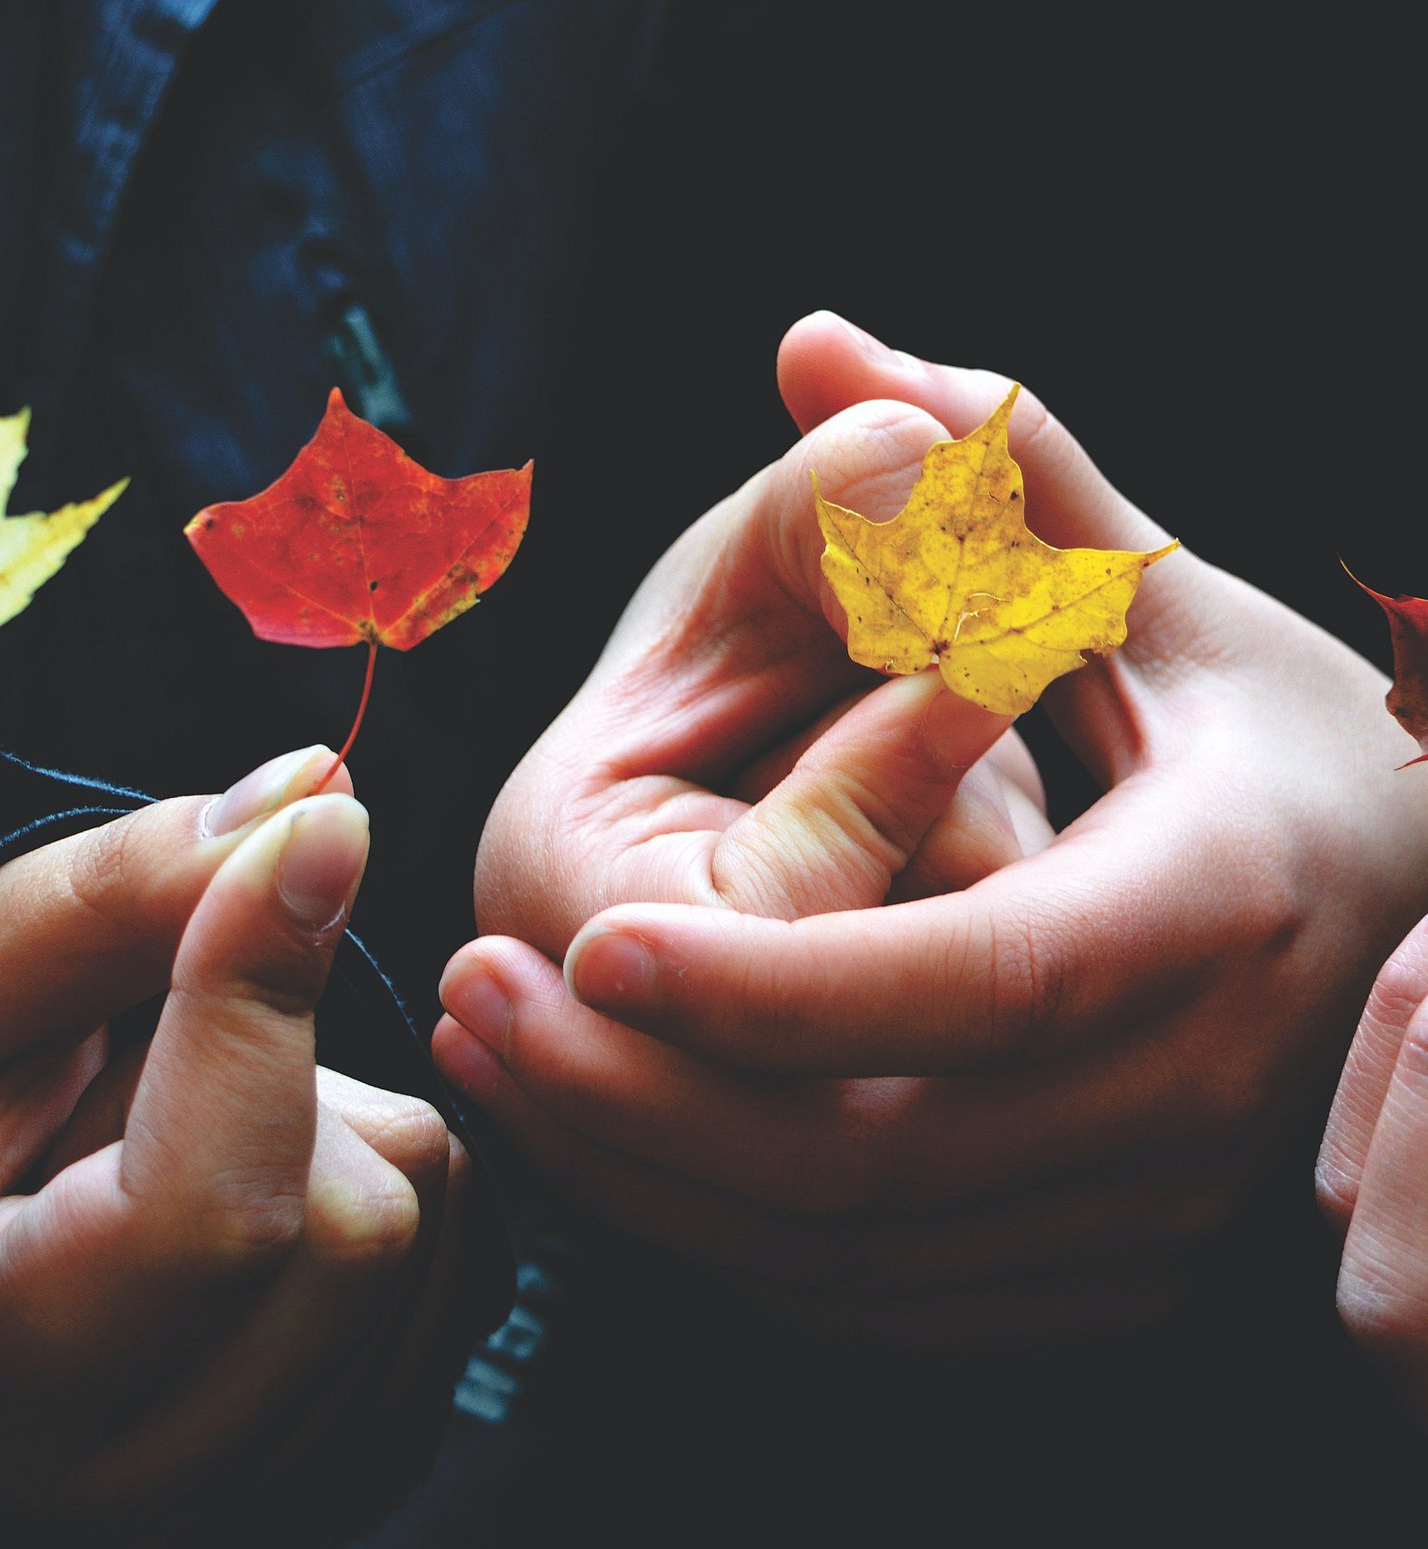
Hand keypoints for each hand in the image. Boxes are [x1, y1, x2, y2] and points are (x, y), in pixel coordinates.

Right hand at [0, 751, 468, 1531]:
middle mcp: (127, 1480)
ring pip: (424, 1239)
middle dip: (284, 1090)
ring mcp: (244, 1498)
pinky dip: (384, 1194)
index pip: (217, 1216)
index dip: (264, 1003)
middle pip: (351, 1226)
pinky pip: (456, 1276)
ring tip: (166, 1163)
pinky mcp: (340, 1470)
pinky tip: (251, 1211)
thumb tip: (315, 799)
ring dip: (336, 1140)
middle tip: (135, 1094)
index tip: (306, 835)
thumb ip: (120, 901)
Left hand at [439, 312, 1427, 1344]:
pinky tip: (628, 1135)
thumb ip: (999, 475)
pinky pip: (892, 1299)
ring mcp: (1157, 1210)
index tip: (585, 933)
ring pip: (859, 1257)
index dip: (775, 982)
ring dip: (656, 1175)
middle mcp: (1196, 1096)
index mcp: (1212, 905)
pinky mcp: (1114, 1266)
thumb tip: (820, 341)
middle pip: (876, 1161)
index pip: (976, 983)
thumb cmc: (1289, 735)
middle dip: (647, 1095)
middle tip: (478, 995)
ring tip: (506, 1057)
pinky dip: (737, 1236)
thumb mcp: (1165, 597)